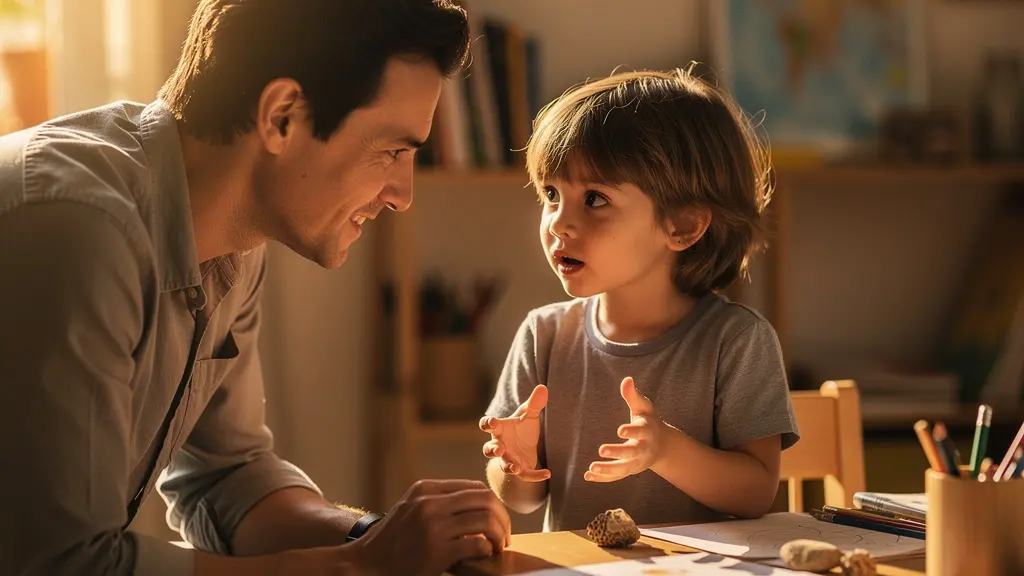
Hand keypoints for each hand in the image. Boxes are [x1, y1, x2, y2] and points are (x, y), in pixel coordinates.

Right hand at [346, 479, 511, 575]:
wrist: (365, 564)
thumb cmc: (391, 541)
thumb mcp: (411, 509)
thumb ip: (437, 503)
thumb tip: (476, 507)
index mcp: (426, 489)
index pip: (474, 487)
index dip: (492, 504)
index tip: (497, 519)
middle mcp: (430, 502)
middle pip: (485, 500)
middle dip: (502, 518)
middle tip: (505, 535)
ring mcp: (433, 525)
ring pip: (485, 520)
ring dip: (499, 535)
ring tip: (498, 546)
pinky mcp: (437, 550)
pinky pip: (477, 543)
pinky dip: (486, 549)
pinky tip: (485, 555)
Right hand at [480, 384, 550, 481]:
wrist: (524, 446)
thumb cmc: (520, 428)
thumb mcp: (528, 414)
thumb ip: (534, 403)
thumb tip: (543, 388)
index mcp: (499, 429)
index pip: (487, 425)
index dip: (487, 423)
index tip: (491, 421)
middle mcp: (500, 445)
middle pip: (489, 449)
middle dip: (492, 450)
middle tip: (498, 449)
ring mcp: (508, 459)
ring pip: (503, 465)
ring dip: (508, 466)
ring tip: (514, 467)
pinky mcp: (521, 469)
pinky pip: (525, 475)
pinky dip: (535, 476)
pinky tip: (547, 473)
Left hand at [585, 377, 663, 481]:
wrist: (662, 445)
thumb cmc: (649, 421)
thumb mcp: (644, 407)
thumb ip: (633, 395)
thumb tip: (627, 379)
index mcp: (647, 431)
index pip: (640, 432)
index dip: (631, 431)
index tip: (619, 430)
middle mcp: (643, 449)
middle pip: (631, 453)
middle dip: (617, 452)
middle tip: (601, 450)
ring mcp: (636, 462)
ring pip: (622, 469)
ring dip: (607, 470)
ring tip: (591, 467)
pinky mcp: (629, 470)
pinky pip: (616, 477)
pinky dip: (603, 478)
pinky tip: (588, 475)